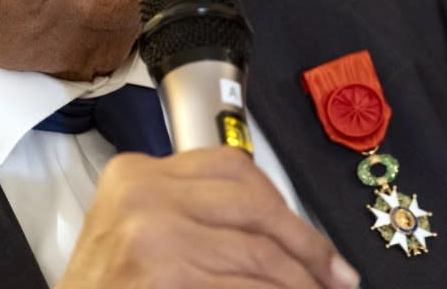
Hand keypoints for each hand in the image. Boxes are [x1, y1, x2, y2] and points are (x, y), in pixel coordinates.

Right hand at [57, 146, 359, 288]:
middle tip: (336, 275)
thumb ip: (199, 214)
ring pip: (258, 252)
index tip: (311, 238)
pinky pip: (245, 286)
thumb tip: (284, 232)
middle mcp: (144, 192)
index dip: (284, 204)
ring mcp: (153, 234)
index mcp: (139, 172)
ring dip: (299, 280)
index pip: (234, 169)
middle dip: (306, 244)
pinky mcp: (164, 274)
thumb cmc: (110, 286)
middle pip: (254, 206)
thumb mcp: (143, 230)